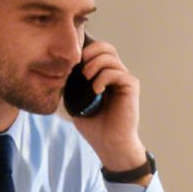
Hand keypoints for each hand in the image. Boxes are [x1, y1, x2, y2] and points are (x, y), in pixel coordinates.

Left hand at [66, 39, 146, 176]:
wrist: (109, 144)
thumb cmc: (95, 127)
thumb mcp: (76, 101)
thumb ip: (72, 84)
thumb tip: (61, 69)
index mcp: (105, 76)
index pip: (98, 51)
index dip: (85, 51)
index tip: (71, 63)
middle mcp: (117, 75)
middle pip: (106, 47)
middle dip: (90, 51)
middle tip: (79, 65)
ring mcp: (125, 79)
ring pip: (110, 56)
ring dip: (94, 64)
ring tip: (86, 78)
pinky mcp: (131, 86)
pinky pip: (116, 72)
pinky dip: (103, 78)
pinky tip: (96, 90)